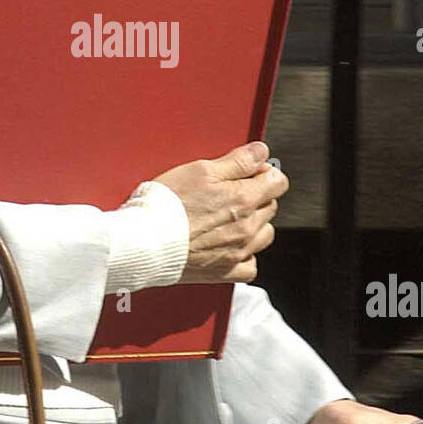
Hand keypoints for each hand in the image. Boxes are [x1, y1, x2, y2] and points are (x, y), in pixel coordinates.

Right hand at [153, 141, 287, 283]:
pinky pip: (250, 265)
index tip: (250, 170)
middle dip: (257, 195)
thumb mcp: (201, 170)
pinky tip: (231, 244)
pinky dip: (245, 254)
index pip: (278, 182)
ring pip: (265, 234)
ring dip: (255, 224)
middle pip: (270, 206)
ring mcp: (237, 252)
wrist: (144, 242)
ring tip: (231, 217)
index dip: (264, 171)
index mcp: (243, 200)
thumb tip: (261, 152)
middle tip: (231, 190)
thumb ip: (238, 161)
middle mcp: (247, 228)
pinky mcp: (225, 271)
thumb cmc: (166, 205)